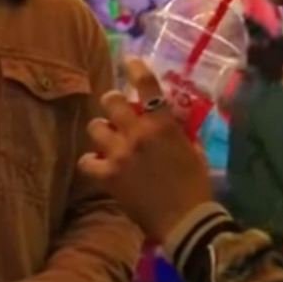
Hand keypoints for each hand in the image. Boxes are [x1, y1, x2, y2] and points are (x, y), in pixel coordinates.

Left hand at [78, 58, 212, 241]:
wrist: (186, 221)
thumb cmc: (196, 185)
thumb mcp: (194, 150)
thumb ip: (178, 132)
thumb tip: (171, 120)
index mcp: (163, 124)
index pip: (147, 85)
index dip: (135, 68)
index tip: (129, 60)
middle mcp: (138, 133)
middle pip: (111, 101)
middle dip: (113, 103)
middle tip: (118, 112)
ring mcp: (120, 154)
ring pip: (95, 126)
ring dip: (101, 130)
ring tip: (107, 139)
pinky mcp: (109, 176)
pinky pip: (86, 160)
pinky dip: (91, 161)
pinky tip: (98, 164)